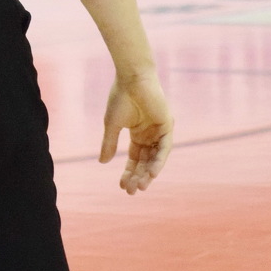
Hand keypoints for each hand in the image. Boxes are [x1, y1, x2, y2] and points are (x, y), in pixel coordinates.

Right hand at [98, 71, 172, 194]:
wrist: (131, 79)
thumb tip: (102, 162)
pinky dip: (159, 160)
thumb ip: (108, 143)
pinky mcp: (167, 126)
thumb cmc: (119, 98)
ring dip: (148, 172)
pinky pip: (164, 148)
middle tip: (131, 191)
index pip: (135, 158)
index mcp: (137, 133)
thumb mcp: (111, 125)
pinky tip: (151, 172)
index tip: (122, 186)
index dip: (129, 172)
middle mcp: (150, 134)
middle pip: (145, 161)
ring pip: (155, 157)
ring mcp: (159, 131)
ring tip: (141, 186)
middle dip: (138, 176)